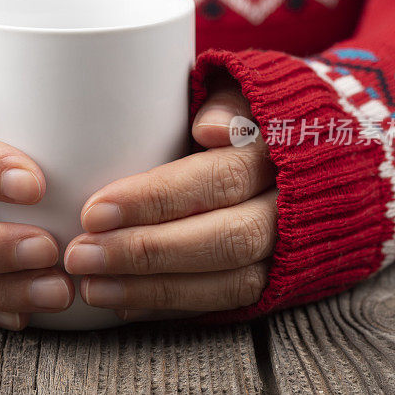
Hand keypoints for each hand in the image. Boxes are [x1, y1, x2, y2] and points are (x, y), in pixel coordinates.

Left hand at [64, 76, 276, 321]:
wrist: (313, 157)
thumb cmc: (253, 115)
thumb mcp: (244, 88)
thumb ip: (227, 99)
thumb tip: (210, 129)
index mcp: (278, 151)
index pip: (218, 179)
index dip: (155, 199)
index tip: (94, 211)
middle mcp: (289, 207)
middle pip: (224, 240)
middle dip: (146, 252)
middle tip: (81, 255)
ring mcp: (287, 250)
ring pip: (228, 282)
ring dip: (153, 289)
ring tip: (92, 286)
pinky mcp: (275, 281)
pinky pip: (225, 303)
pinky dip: (172, 306)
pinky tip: (122, 304)